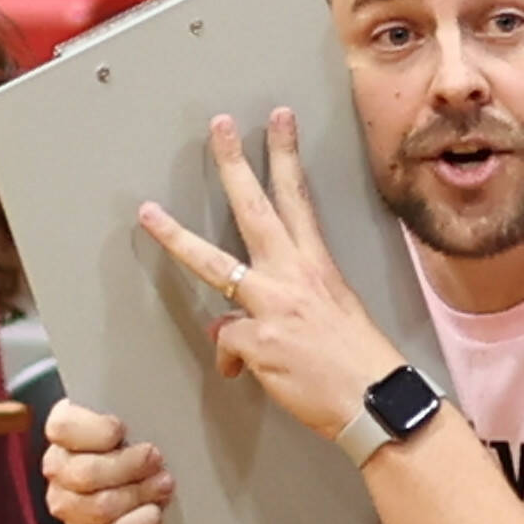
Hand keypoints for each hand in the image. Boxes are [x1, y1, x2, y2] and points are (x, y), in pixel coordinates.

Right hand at [42, 396, 173, 523]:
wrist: (144, 475)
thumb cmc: (139, 438)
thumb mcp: (135, 410)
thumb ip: (134, 398)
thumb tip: (164, 380)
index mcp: (64, 430)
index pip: (63, 429)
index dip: (97, 432)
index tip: (122, 429)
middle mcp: (57, 469)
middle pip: (85, 474)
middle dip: (129, 468)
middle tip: (157, 460)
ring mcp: (67, 506)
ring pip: (98, 507)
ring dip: (137, 495)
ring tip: (162, 485)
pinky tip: (153, 514)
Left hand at [139, 110, 406, 438]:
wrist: (373, 402)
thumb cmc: (360, 364)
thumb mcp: (331, 320)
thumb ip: (283, 309)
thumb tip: (232, 323)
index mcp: (317, 267)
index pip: (299, 198)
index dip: (286, 155)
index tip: (278, 120)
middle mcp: (293, 276)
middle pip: (255, 208)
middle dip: (233, 163)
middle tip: (218, 126)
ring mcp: (273, 306)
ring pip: (214, 263)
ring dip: (177, 238)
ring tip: (149, 214)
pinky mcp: (258, 341)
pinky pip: (226, 344)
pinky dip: (230, 360)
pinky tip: (241, 372)